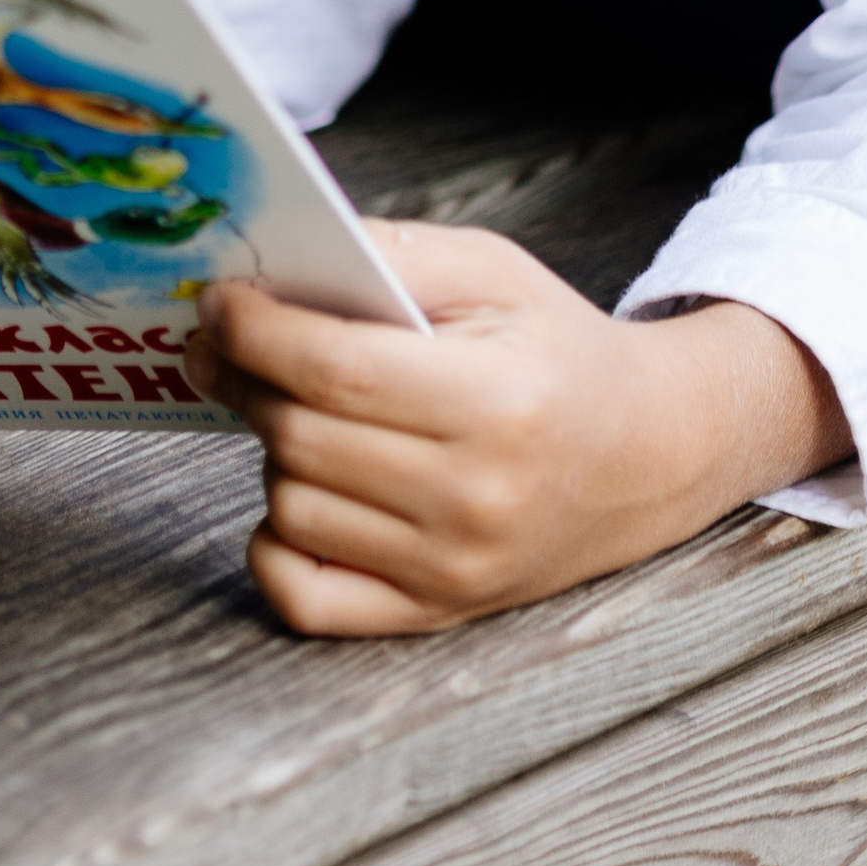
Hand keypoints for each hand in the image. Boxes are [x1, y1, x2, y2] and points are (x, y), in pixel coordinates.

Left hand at [183, 220, 851, 635]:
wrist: (646, 453)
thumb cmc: (556, 351)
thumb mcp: (494, 272)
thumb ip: (392, 254)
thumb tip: (276, 265)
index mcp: (497, 402)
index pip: (337, 369)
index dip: (256, 330)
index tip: (219, 300)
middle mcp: (476, 499)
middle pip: (301, 437)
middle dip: (244, 379)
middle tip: (232, 343)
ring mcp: (455, 569)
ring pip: (292, 508)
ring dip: (270, 451)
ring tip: (299, 410)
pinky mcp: (435, 612)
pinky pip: (306, 598)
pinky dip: (274, 546)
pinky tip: (299, 492)